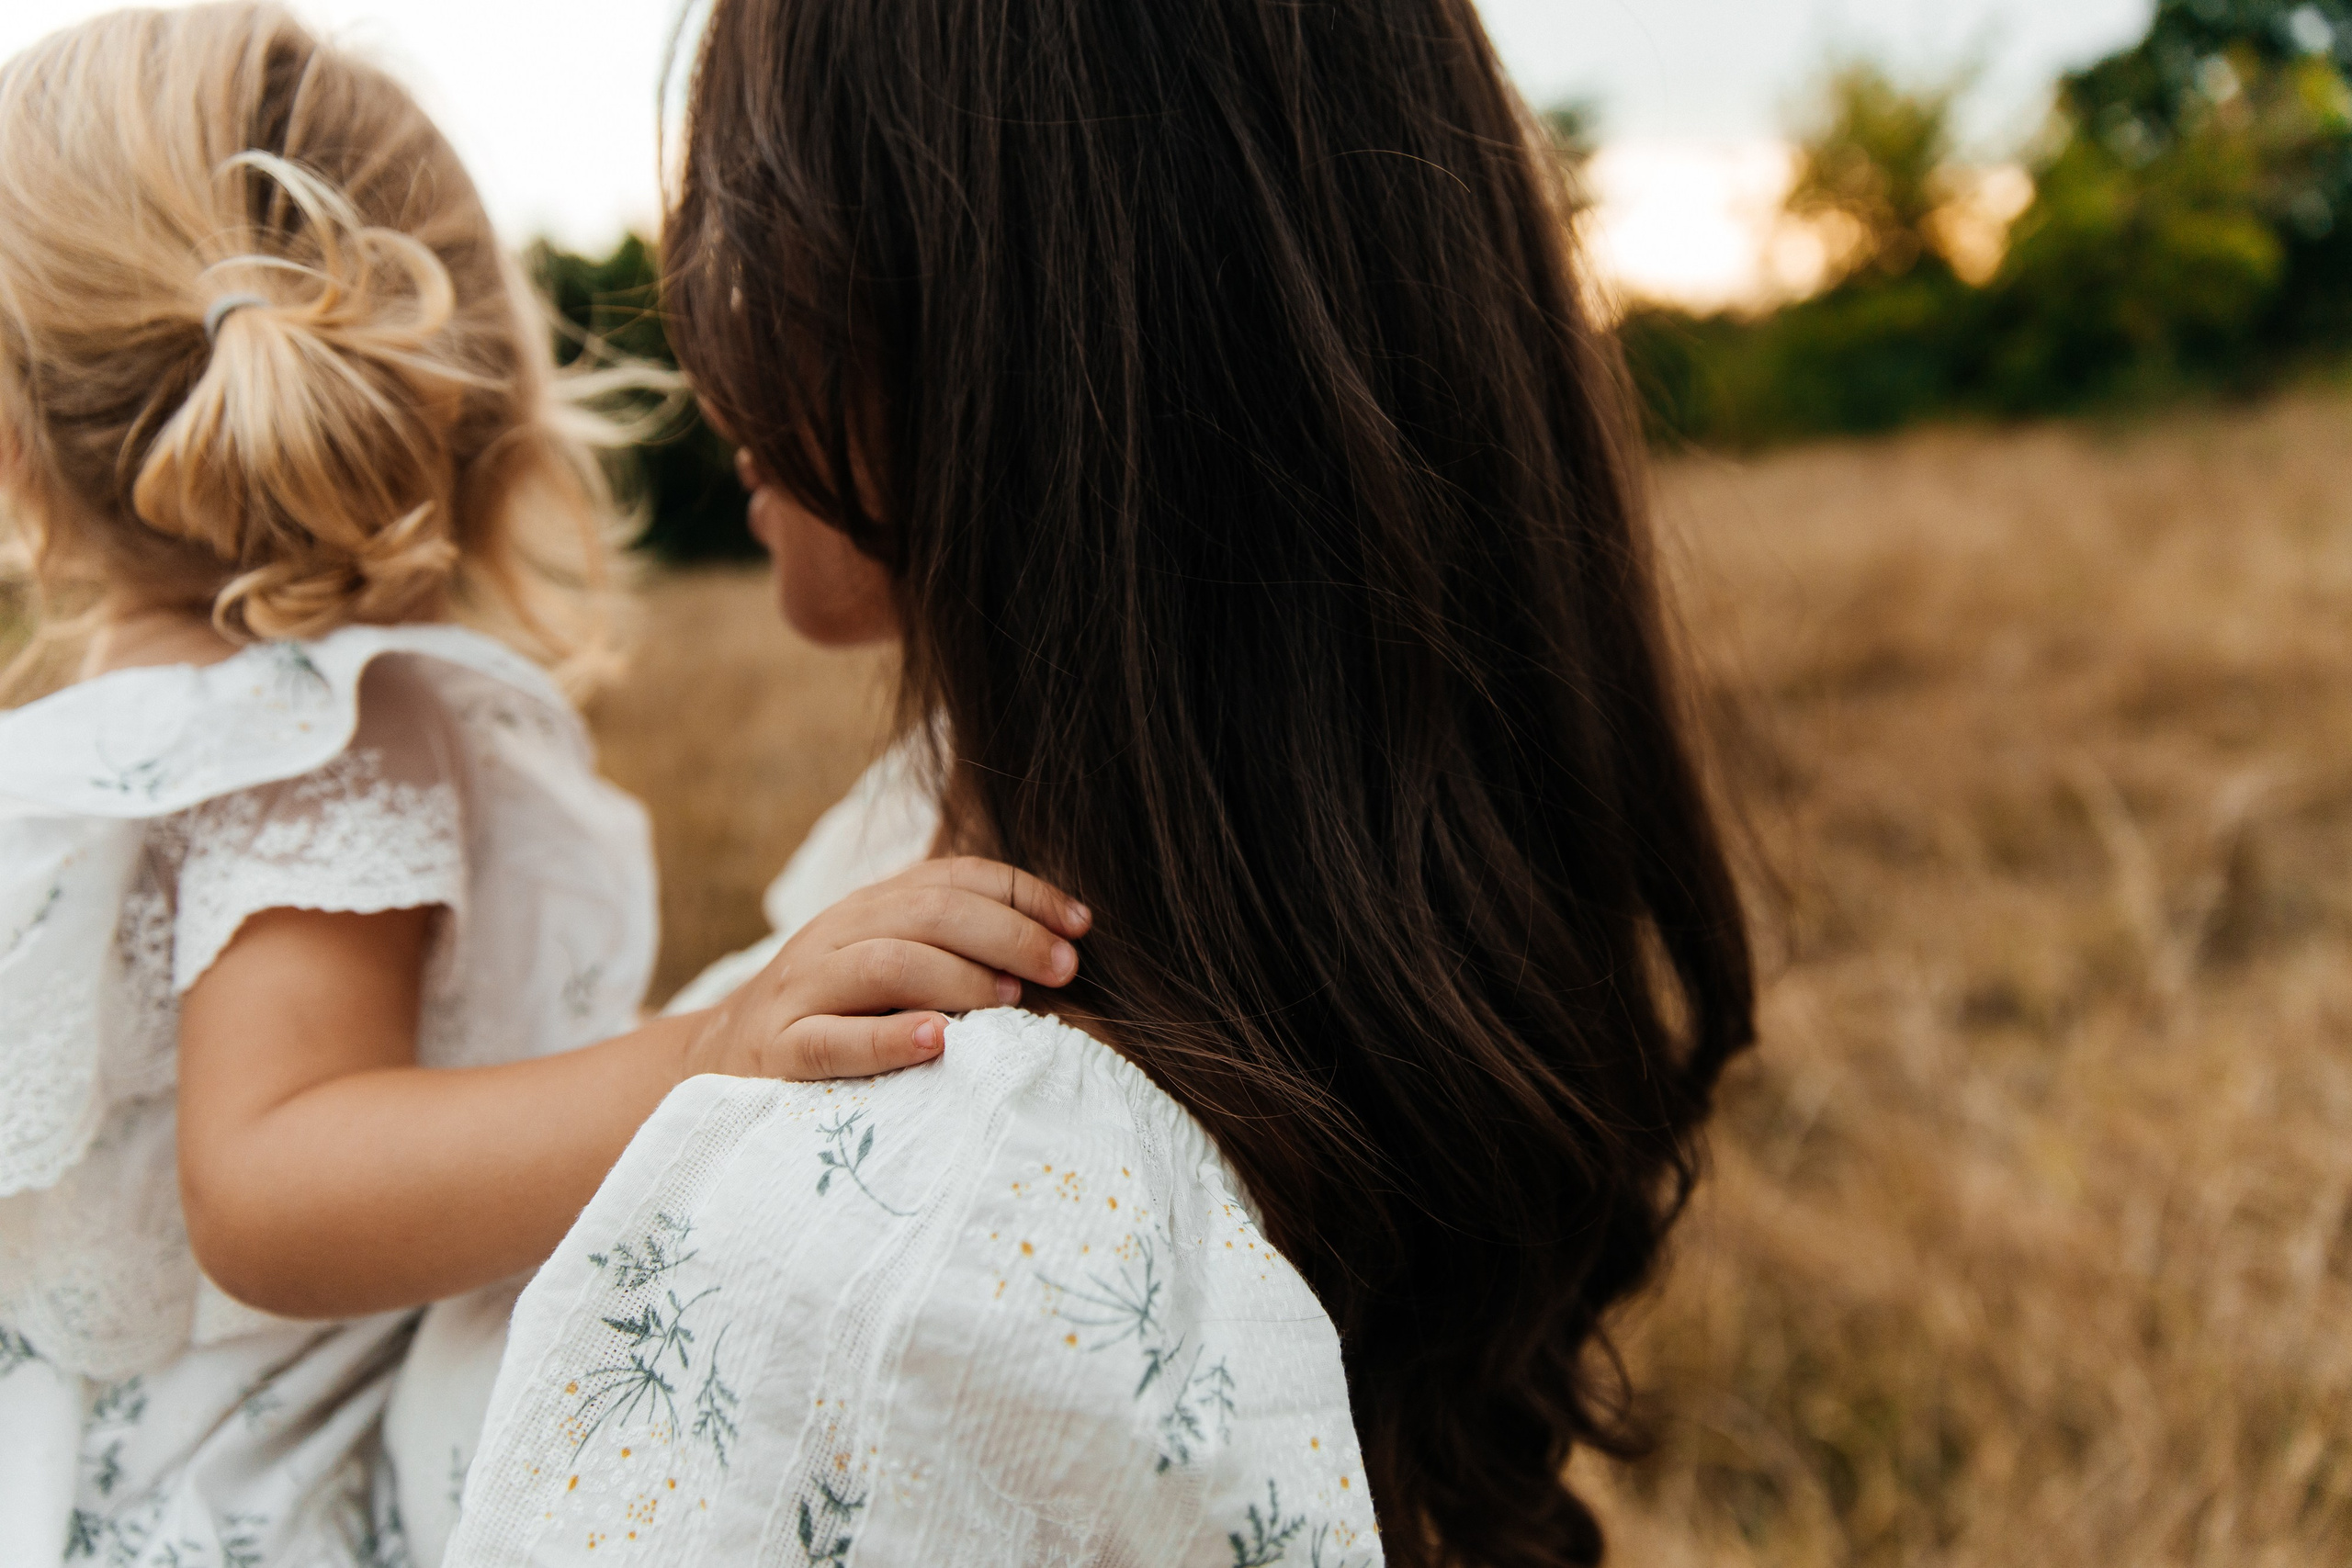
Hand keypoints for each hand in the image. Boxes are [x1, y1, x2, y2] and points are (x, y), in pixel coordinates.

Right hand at [680, 856, 1091, 1082]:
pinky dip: (890, 1041)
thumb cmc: (831, 1015)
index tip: (1081, 925)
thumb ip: (949, 943)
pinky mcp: (780, 1050)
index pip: (954, 877)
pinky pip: (836, 1041)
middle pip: (929, 912)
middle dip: (1008, 934)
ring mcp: (804, 990)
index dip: (1024, 893)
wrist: (714, 1063)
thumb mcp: (885, 961)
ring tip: (1011, 1001)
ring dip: (959, 977)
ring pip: (886, 964)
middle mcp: (837, 935)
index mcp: (870, 907)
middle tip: (1063, 968)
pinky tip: (938, 1043)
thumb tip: (1058, 943)